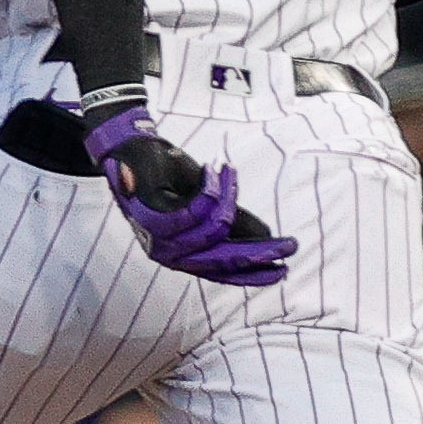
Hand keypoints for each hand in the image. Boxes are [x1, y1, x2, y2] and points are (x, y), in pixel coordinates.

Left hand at [80, 101, 295, 287]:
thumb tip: (265, 238)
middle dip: (259, 251)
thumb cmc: (169, 178)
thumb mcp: (207, 202)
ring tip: (229, 173)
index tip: (282, 270)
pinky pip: (195, 212)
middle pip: (221, 260)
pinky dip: (210, 190)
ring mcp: (158, 238)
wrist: (134, 149)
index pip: (221, 274)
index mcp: (183, 256)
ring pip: (213, 231)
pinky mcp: (151, 216)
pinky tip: (212, 172)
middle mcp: (169, 255)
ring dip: (229, 198)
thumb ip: (232, 222)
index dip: (253, 274)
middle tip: (288, 244)